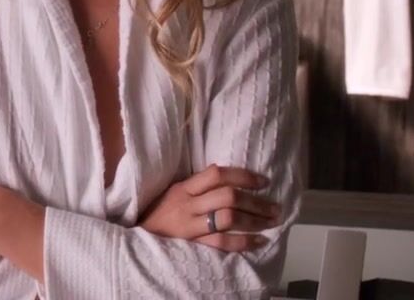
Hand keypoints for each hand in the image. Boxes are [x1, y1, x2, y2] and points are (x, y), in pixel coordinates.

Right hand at [137, 164, 281, 251]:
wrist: (138, 235)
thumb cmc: (159, 210)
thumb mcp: (173, 191)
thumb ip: (196, 184)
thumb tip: (221, 170)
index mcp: (184, 187)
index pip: (216, 175)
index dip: (243, 176)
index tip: (263, 181)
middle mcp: (188, 204)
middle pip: (227, 197)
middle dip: (256, 202)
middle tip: (275, 206)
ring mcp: (190, 225)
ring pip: (228, 219)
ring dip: (255, 221)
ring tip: (272, 222)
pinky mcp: (193, 243)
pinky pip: (221, 242)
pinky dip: (244, 242)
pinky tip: (260, 241)